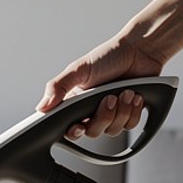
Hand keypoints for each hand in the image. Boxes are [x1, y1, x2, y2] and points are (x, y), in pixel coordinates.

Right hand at [37, 34, 165, 138]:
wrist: (141, 50)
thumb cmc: (110, 55)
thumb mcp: (78, 69)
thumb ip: (58, 87)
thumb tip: (41, 107)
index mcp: (75, 101)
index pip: (68, 127)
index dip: (74, 131)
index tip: (80, 125)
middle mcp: (91, 110)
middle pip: (92, 132)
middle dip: (103, 117)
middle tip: (109, 98)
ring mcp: (111, 113)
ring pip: (112, 130)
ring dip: (121, 111)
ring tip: (125, 92)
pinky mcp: (129, 113)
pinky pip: (129, 125)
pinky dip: (134, 111)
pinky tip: (134, 96)